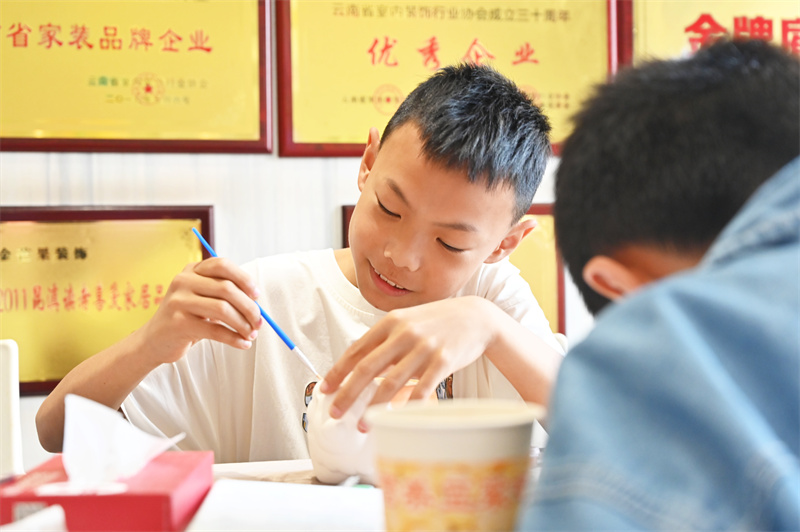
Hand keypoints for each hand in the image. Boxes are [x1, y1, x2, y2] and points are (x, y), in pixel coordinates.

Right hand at [139, 258, 263, 365]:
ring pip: (223, 309)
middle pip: (227, 289)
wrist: (154, 340)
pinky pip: (215, 330)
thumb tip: (257, 304)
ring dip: (243, 324)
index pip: (222, 265)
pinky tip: (242, 344)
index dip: (244, 279)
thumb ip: (225, 295)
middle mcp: (183, 281)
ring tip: (251, 335)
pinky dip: (234, 338)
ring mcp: (178, 301)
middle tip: (259, 322)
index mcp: (191, 270)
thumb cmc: (186, 318)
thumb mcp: (202, 299)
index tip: (257, 295)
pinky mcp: (178, 323)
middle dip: (249, 307)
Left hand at [320, 296, 498, 422]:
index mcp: (391, 322)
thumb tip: (359, 366)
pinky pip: (423, 388)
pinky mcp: (444, 360)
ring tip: (363, 425)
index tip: (325, 389)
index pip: (357, 350)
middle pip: (368, 367)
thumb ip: (385, 341)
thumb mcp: (407, 322)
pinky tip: (397, 417)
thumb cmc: (437, 322)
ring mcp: (424, 347)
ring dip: (374, 407)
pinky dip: (408, 405)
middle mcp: (404, 333)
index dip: (339, 371)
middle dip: (348, 393)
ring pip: (392, 382)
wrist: (476, 317)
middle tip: (335, 412)